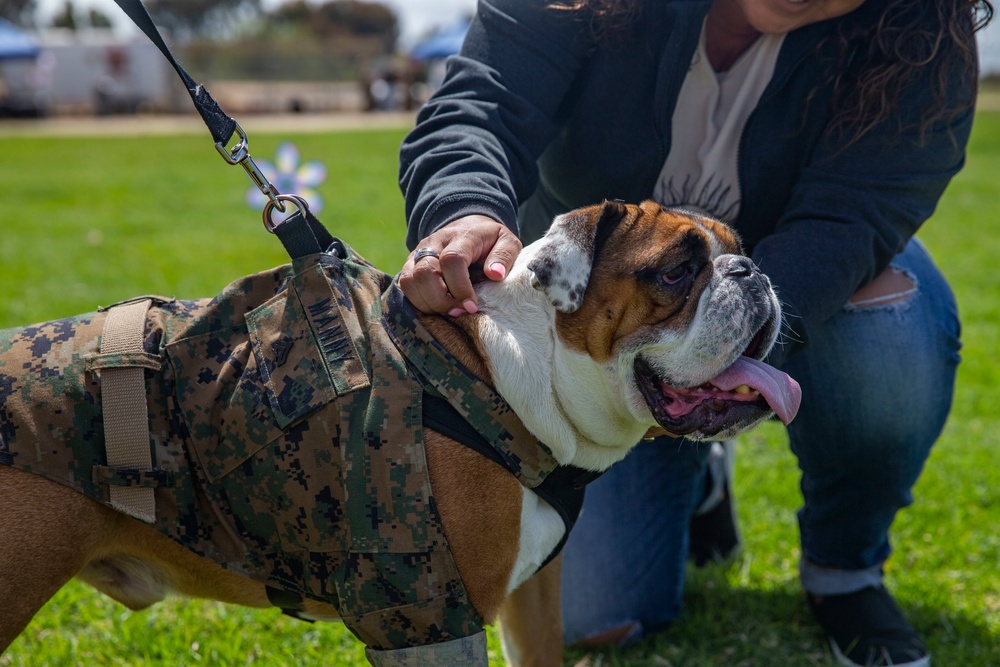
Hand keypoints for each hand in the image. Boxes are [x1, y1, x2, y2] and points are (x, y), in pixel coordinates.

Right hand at [400, 215, 521, 314]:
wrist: (468, 226)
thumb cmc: (490, 240)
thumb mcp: (507, 242)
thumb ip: (504, 256)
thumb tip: (495, 275)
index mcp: (462, 236)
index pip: (452, 260)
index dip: (460, 288)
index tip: (471, 306)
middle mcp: (435, 242)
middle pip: (425, 272)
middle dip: (440, 300)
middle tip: (458, 312)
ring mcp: (418, 253)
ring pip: (409, 281)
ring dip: (427, 303)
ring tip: (448, 311)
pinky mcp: (410, 264)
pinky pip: (403, 286)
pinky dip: (417, 301)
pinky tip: (436, 307)